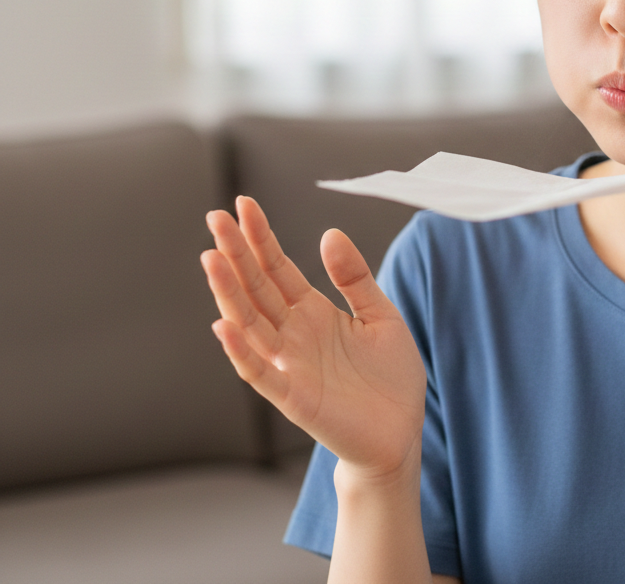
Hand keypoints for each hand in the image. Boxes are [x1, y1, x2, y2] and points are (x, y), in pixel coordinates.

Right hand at [201, 197, 426, 480]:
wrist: (401, 431)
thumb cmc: (390, 375)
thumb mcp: (380, 315)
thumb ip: (354, 277)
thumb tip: (329, 233)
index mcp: (313, 311)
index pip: (277, 267)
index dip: (260, 237)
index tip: (243, 204)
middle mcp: (294, 334)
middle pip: (257, 288)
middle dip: (236, 253)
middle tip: (214, 217)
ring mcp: (290, 364)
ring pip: (250, 324)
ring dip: (229, 294)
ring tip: (212, 259)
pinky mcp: (295, 398)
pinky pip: (262, 373)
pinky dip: (241, 351)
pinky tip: (224, 326)